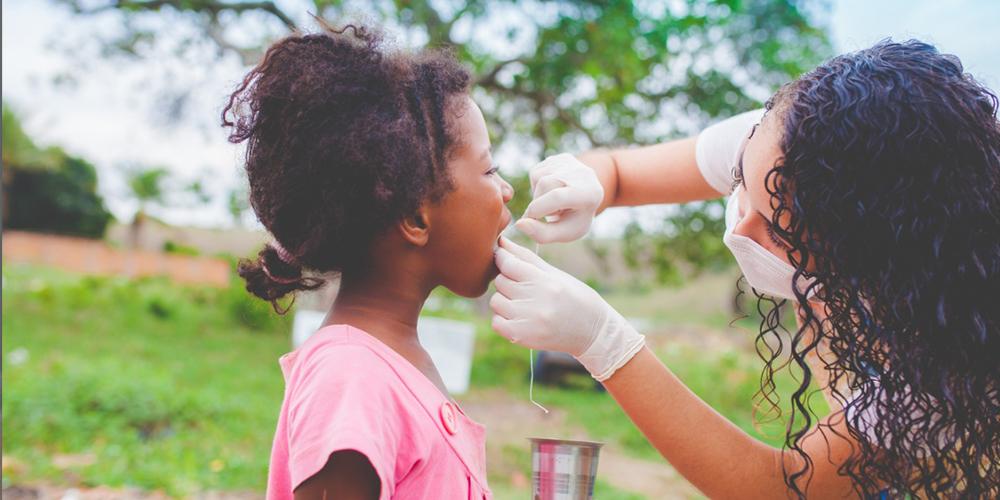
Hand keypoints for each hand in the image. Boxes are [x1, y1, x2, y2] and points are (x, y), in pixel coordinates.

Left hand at [490, 237, 644, 380]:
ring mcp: (527, 321)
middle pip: (501, 281)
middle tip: (524, 287)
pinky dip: (503, 319)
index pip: (508, 263)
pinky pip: (496, 322)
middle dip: (508, 281)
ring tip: (523, 303)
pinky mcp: (522, 337)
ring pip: (496, 301)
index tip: (505, 260)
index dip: (503, 259)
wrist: (592, 331)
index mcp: (544, 281)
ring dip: (505, 300)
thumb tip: (502, 241)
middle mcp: (535, 301)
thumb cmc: (574, 296)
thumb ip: (525, 257)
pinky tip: (519, 317)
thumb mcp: (554, 273)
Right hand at [515, 153, 603, 243]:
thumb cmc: (574, 220)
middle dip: (539, 202)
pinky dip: (537, 185)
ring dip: (538, 194)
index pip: (558, 197)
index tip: (529, 220)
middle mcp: (583, 173)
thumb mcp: (564, 233)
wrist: (586, 201)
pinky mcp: (562, 158)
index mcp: (590, 194)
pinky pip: (536, 171)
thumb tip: (519, 224)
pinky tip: (550, 192)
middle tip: (548, 213)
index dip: (538, 209)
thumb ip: (542, 234)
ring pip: (539, 177)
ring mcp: (572, 163)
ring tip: (552, 203)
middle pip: (545, 184)